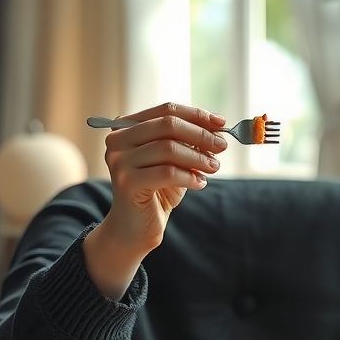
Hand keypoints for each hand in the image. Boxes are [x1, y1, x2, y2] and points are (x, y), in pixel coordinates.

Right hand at [83, 103, 226, 298]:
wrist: (135, 228)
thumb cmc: (156, 192)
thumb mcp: (175, 162)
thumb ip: (188, 143)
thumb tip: (217, 127)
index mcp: (127, 128)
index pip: (166, 110)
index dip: (196, 115)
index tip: (221, 123)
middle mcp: (118, 141)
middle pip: (167, 125)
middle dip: (200, 134)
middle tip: (221, 146)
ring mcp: (120, 161)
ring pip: (168, 148)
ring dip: (197, 157)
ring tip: (213, 167)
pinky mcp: (126, 182)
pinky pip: (167, 172)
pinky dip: (189, 176)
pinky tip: (200, 183)